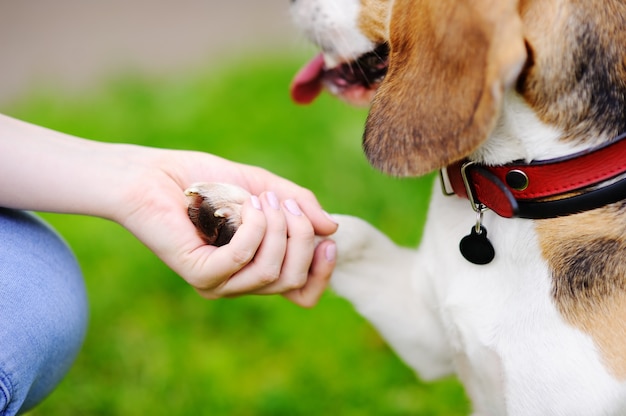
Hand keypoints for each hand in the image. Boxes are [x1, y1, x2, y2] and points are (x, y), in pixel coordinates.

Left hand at [115, 147, 337, 306]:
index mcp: (257, 267)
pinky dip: (254, 228)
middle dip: (300, 237)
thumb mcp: (265, 188)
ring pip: (271, 273)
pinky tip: (246, 205)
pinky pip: (243, 259)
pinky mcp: (199, 274)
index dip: (322, 273)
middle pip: (293, 280)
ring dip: (277, 229)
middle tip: (285, 204)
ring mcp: (220, 282)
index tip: (328, 240)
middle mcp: (240, 282)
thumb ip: (299, 206)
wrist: (156, 173)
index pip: (302, 293)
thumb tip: (332, 228)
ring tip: (261, 199)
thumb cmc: (209, 180)